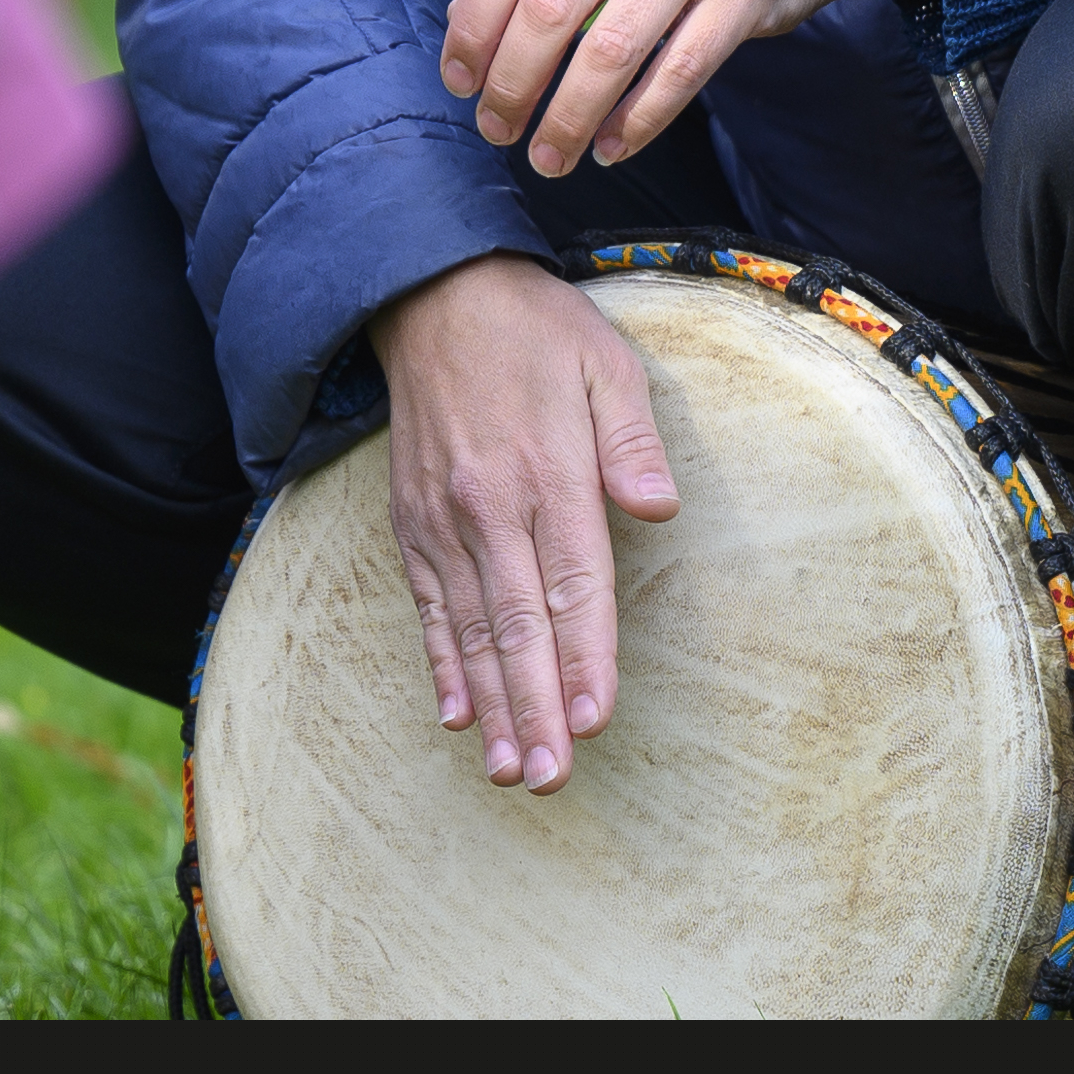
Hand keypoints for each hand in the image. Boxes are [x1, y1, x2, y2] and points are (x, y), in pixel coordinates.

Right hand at [373, 252, 678, 789]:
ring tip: (513, 771)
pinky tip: (458, 717)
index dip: (583, 659)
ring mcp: (442, 520)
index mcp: (547, 473)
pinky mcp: (412, 524)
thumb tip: (661, 508)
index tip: (593, 721)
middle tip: (553, 777)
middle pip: (518, 626)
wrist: (429, 296)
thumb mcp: (605, 362)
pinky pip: (430, 608)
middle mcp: (488, 506)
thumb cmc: (535, 331)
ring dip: (494, 706)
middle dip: (536, 709)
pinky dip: (443, 666)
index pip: (573, 585)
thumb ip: (633, 441)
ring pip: (472, 631)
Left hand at [438, 0, 946, 176]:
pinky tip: (612, 147)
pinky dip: (638, 121)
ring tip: (551, 157)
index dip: (472, 30)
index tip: (460, 82)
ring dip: (570, 116)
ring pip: (612, 48)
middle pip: (550, 8)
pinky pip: (680, 71)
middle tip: (498, 131)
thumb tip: (466, 28)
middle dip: (513, 84)